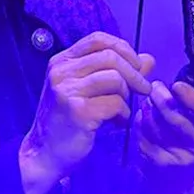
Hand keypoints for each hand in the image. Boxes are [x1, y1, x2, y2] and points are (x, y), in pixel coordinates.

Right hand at [20, 32, 153, 193]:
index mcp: (61, 62)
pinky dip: (123, 114)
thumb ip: (118, 73)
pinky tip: (117, 123)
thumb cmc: (68, 122)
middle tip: (144, 89)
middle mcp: (61, 72)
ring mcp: (67, 91)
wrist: (45, 154)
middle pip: (110, 57)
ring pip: (115, 78)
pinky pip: (115, 103)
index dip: (123, 48)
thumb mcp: (89, 91)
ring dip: (127, 95)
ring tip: (122, 110)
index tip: (137, 65)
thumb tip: (149, 59)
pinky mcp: (77, 111)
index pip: (98, 39)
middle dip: (134, 73)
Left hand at [135, 81, 193, 193]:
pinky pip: (144, 134)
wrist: (177, 176)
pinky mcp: (157, 163)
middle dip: (162, 99)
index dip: (192, 98)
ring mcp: (179, 158)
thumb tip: (187, 75)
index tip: (176, 84)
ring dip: (149, 108)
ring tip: (149, 100)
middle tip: (155, 86)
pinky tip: (143, 116)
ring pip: (158, 126)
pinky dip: (140, 120)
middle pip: (178, 120)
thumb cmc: (192, 133)